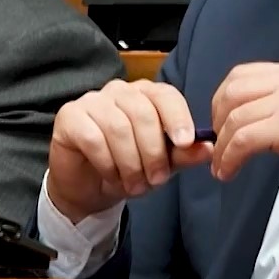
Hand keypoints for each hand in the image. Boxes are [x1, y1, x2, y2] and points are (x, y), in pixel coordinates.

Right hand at [48, 79, 214, 222]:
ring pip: (119, 128)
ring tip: (134, 184)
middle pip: (143, 113)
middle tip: (156, 179)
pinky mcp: (70, 116)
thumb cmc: (128, 168)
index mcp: (146, 95)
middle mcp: (119, 91)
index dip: (177, 117)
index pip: (165, 95)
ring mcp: (92, 101)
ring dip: (130, 163)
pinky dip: (107, 163)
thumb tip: (208, 148)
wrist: (89, 188)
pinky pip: (93, 138)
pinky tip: (110, 175)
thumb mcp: (162, 165)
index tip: (185, 142)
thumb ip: (183, 155)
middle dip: (153, 152)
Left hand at [211, 62, 278, 209]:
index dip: (223, 98)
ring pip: (235, 117)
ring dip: (222, 146)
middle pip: (233, 90)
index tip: (220, 121)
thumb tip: (246, 116)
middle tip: (218, 142)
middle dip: (217, 118)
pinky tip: (229, 171)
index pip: (244, 74)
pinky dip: (229, 157)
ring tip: (223, 165)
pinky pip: (242, 139)